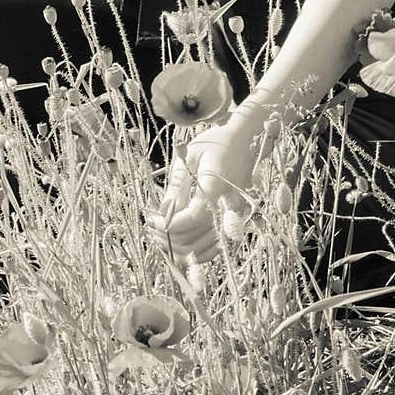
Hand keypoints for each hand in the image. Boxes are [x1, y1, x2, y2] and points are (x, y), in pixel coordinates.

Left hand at [147, 113, 273, 264]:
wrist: (243, 141)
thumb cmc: (214, 144)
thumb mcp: (189, 157)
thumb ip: (177, 187)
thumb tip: (162, 213)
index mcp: (216, 185)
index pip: (192, 217)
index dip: (169, 225)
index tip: (152, 220)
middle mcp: (229, 205)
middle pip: (197, 237)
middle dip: (169, 238)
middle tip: (151, 227)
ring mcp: (235, 216)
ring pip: (205, 249)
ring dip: (180, 249)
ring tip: (160, 236)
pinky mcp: (235, 222)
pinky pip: (217, 248)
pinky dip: (196, 253)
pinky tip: (179, 245)